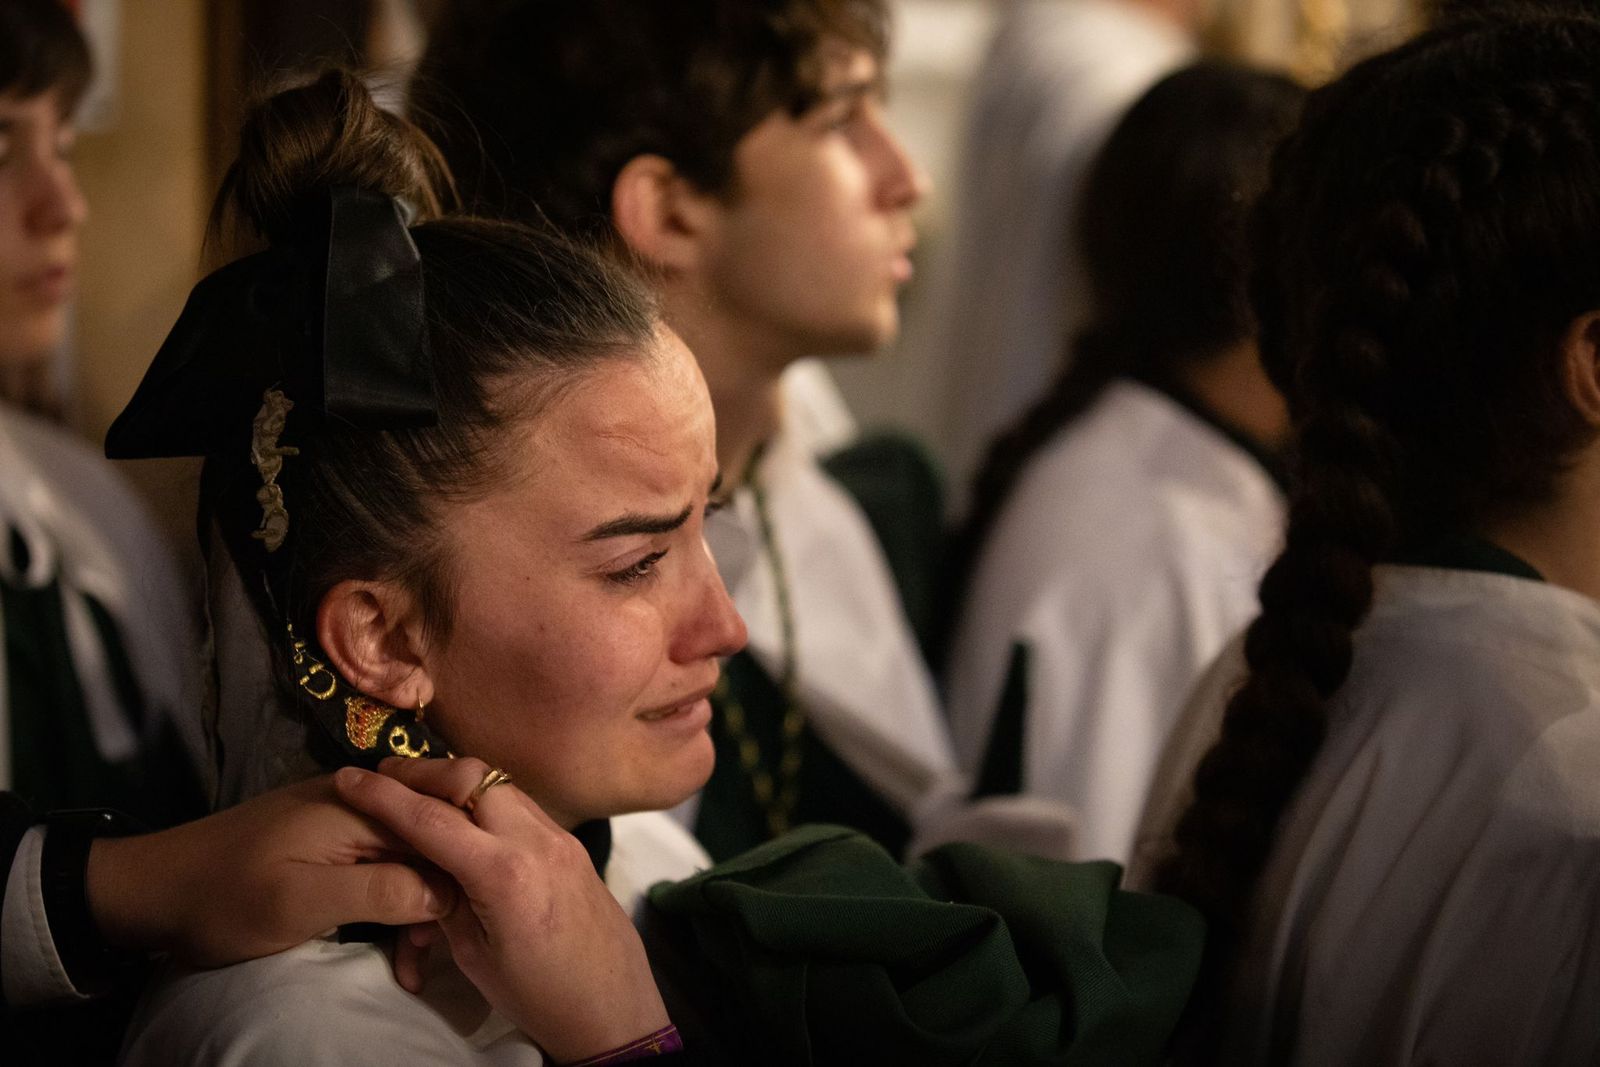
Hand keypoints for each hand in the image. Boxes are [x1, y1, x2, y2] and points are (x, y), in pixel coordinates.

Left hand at [85, 775, 452, 966]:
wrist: (151, 891)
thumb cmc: (225, 897)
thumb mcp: (303, 902)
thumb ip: (381, 890)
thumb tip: (447, 892)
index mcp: (360, 804)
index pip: (447, 819)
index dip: (467, 870)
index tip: (464, 925)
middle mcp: (363, 798)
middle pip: (437, 837)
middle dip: (446, 897)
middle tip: (429, 958)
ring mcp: (349, 816)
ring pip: (417, 854)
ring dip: (423, 907)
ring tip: (412, 963)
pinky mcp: (335, 838)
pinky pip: (389, 862)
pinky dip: (398, 902)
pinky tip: (396, 943)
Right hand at [335, 758, 669, 1063]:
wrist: (612, 1005)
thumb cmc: (538, 995)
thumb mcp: (475, 957)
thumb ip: (446, 900)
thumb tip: (425, 865)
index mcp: (504, 873)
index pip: (430, 819)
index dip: (382, 795)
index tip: (347, 776)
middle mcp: (535, 840)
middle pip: (471, 777)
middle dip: (424, 772)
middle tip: (386, 776)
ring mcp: (560, 837)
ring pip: (500, 784)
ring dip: (457, 781)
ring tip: (421, 792)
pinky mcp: (573, 843)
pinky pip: (522, 804)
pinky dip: (487, 799)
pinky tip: (466, 817)